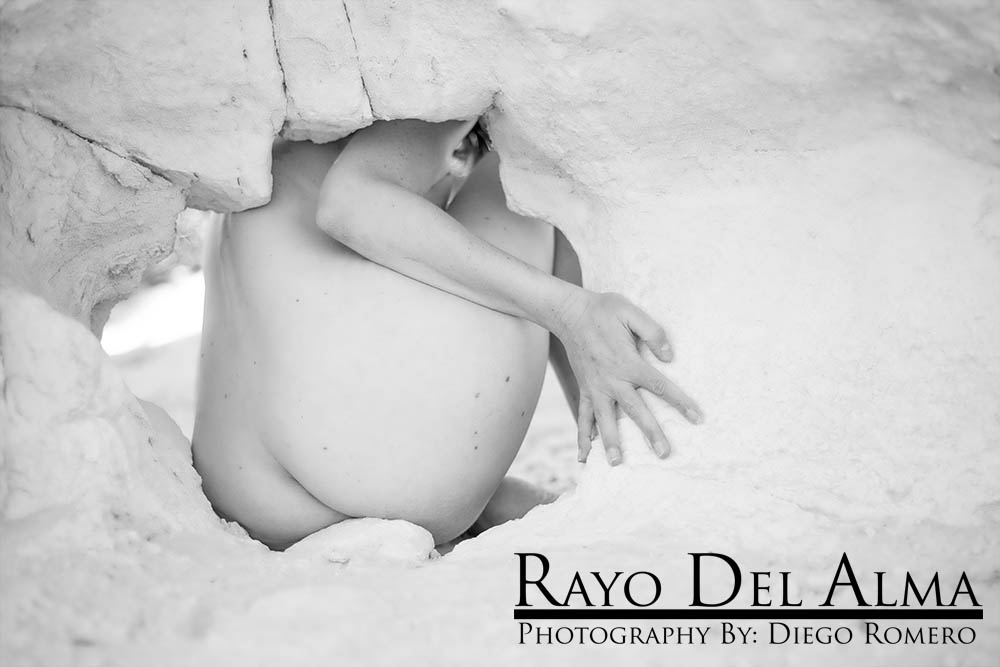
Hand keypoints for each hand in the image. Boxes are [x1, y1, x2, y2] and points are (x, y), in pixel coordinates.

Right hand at [555, 291, 701, 464]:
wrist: (569, 313)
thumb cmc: (603, 310)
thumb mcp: (630, 311)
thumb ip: (653, 332)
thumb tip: (669, 356)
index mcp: (627, 362)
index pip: (659, 386)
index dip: (680, 402)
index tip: (697, 418)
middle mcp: (611, 379)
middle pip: (634, 410)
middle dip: (650, 432)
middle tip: (664, 454)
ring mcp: (595, 387)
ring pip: (604, 420)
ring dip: (610, 442)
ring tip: (616, 464)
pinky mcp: (584, 388)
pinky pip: (582, 416)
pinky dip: (583, 436)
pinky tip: (585, 456)